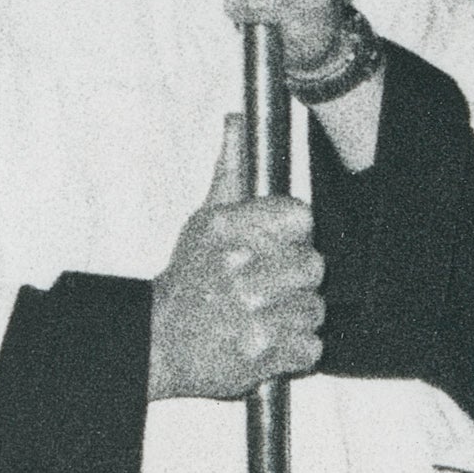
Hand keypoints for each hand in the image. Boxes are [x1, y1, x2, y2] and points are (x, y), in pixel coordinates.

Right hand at [150, 132, 325, 404]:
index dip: (294, 233)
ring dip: (295, 315)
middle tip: (267, 285)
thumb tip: (237, 120)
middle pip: (313, 264)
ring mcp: (252, 313)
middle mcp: (240, 268)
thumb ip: (231, 170)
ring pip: (315, 307)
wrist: (158, 342)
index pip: (301, 217)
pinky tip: (268, 339)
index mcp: (228, 229)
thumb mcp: (204, 220)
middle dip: (295, 278)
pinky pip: (311, 345)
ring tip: (264, 314)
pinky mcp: (264, 353)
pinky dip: (295, 349)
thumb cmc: (189, 281)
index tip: (278, 246)